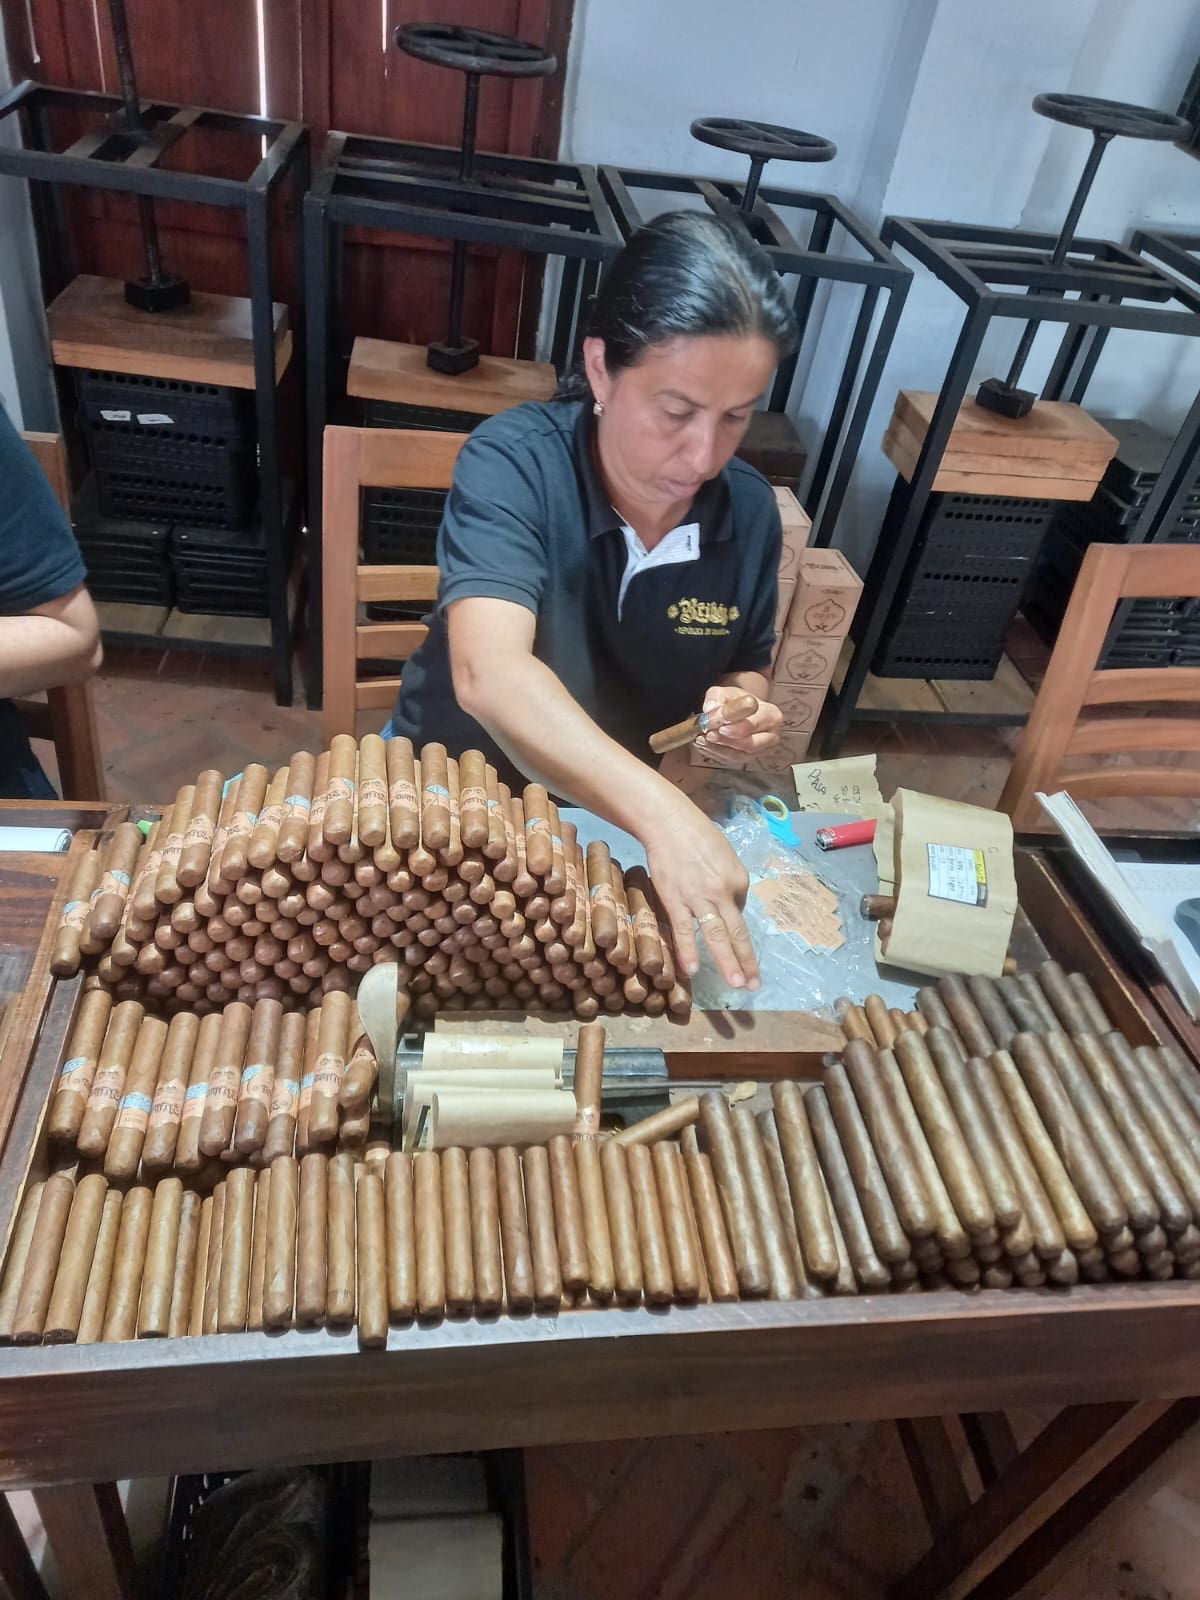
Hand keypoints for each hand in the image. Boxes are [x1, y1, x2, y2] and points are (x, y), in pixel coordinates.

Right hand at [642, 796, 759, 990]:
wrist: (668, 822)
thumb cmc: (696, 835)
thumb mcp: (725, 855)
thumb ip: (728, 882)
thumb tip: (726, 904)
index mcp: (739, 880)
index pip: (740, 909)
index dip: (731, 918)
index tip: (722, 921)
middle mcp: (724, 892)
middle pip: (738, 932)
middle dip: (747, 961)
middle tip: (754, 985)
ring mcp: (700, 898)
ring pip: (717, 936)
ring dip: (728, 962)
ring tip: (737, 984)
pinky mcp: (676, 900)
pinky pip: (686, 930)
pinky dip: (690, 951)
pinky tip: (693, 970)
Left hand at [698, 684, 782, 754]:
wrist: (738, 711)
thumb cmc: (737, 701)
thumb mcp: (726, 692)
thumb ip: (717, 697)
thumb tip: (711, 709)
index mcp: (771, 714)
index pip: (755, 723)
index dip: (736, 726)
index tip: (718, 724)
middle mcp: (770, 735)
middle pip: (750, 743)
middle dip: (727, 740)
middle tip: (709, 734)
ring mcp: (761, 749)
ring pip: (741, 754)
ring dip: (719, 747)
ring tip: (703, 738)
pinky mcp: (749, 757)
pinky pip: (733, 758)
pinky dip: (717, 752)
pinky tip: (705, 744)